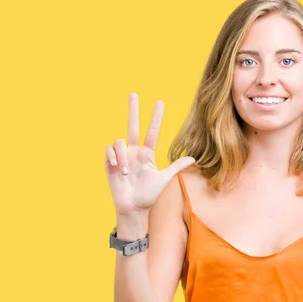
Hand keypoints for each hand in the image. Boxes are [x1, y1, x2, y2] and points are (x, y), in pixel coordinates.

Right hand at [105, 93, 194, 216]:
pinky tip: (117, 167)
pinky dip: (113, 156)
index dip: (156, 117)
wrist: (133, 208)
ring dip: (123, 156)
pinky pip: (109, 150)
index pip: (152, 131)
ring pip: (120, 140)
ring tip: (126, 172)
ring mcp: (122, 156)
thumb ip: (176, 167)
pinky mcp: (110, 162)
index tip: (160, 102)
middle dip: (133, 110)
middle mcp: (134, 151)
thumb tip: (193, 158)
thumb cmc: (148, 194)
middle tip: (133, 93)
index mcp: (147, 153)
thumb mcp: (164, 179)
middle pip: (133, 125)